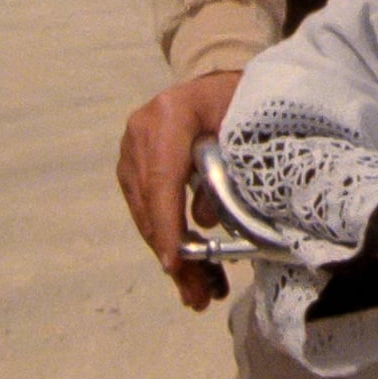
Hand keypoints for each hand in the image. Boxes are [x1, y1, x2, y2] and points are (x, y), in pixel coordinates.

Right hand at [116, 69, 241, 309]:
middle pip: (152, 204)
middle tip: (198, 296)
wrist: (218, 82)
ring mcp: (131, 150)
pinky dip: (166, 239)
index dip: (168, 225)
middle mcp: (140, 132)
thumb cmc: (241, 101)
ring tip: (198, 294)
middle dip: (174, 255)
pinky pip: (147, 209)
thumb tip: (204, 222)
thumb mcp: (245, 126)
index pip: (163, 179)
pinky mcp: (133, 166)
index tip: (175, 264)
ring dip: (171, 255)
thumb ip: (230, 168)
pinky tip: (189, 269)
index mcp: (170, 115)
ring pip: (146, 213)